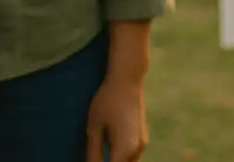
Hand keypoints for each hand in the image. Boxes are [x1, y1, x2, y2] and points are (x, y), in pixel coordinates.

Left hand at [86, 20, 151, 161]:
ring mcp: (142, 145)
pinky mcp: (142, 138)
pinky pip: (131, 156)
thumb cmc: (107, 101)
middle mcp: (136, 151)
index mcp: (124, 151)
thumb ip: (93, 152)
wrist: (128, 80)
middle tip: (92, 158)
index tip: (90, 161)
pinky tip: (110, 150)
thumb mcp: (95, 127)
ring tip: (100, 155)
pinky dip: (121, 158)